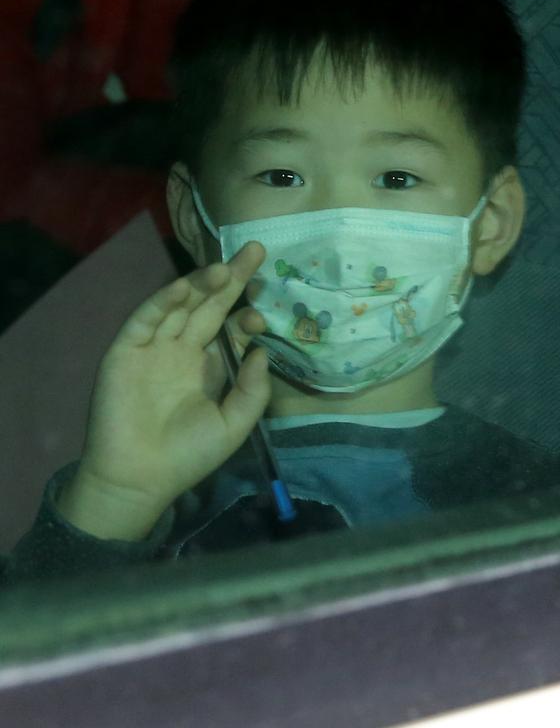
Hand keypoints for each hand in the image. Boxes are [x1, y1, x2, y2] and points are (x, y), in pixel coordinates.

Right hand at [57, 242, 269, 539]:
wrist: (140, 479)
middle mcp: (180, 349)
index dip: (244, 315)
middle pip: (208, 305)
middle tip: (256, 250)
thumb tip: (263, 351)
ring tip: (224, 268)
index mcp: (205, 365)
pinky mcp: (126, 349)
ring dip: (200, 283)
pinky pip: (146, 318)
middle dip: (231, 279)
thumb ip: (252, 389)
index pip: (227, 326)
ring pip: (179, 304)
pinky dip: (164, 300)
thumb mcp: (233, 424)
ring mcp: (152, 347)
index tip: (262, 316)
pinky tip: (185, 286)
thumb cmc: (188, 455)